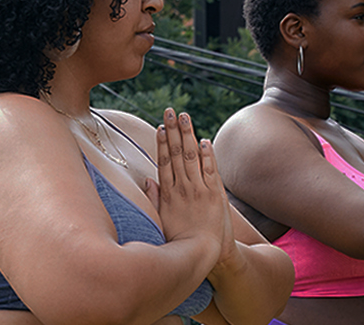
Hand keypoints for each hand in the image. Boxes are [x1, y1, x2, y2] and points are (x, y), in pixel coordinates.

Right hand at [156, 109, 230, 261]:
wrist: (203, 253)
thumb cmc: (180, 239)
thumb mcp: (160, 219)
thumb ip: (155, 197)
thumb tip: (147, 179)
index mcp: (168, 193)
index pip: (163, 161)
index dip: (161, 142)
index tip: (160, 127)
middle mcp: (182, 188)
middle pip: (175, 153)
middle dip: (173, 130)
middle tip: (170, 111)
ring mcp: (199, 190)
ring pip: (191, 156)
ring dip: (188, 135)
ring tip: (185, 116)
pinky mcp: (215, 194)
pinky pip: (210, 170)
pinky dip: (207, 155)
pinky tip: (203, 140)